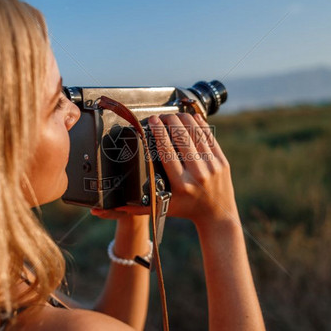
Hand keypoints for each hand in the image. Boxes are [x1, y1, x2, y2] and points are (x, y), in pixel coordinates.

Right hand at [117, 113, 239, 227]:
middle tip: (161, 116)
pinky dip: (200, 124)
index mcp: (181, 184)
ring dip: (184, 120)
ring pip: (197, 134)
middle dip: (170, 121)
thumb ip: (136, 208)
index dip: (159, 132)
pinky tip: (191, 117)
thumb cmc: (187, 210)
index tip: (152, 121)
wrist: (218, 215)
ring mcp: (212, 166)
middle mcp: (198, 174)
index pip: (167, 152)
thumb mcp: (162, 209)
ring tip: (173, 115)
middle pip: (182, 138)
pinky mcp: (222, 160)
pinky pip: (209, 137)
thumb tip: (109, 208)